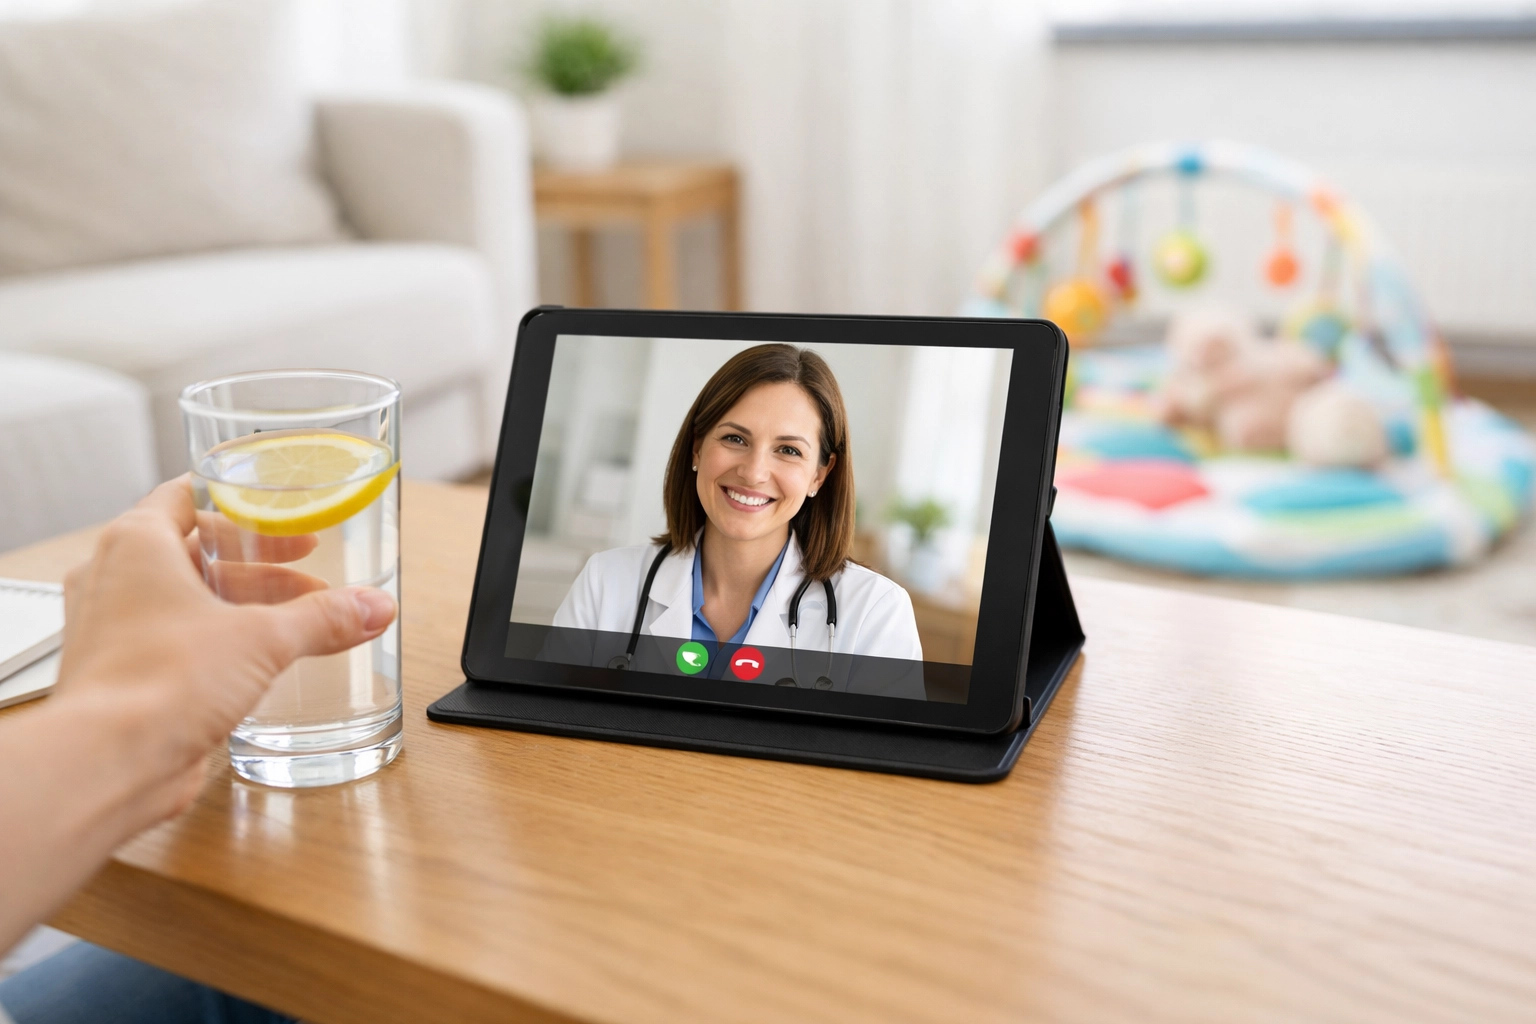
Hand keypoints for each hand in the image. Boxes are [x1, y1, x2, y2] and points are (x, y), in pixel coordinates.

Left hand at [57, 476, 395, 824]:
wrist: (108, 762)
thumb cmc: (159, 681)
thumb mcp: (263, 639)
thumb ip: (323, 619)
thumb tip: (373, 607)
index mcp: (136, 544)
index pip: (184, 496)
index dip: (236, 499)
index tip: (277, 507)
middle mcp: (112, 578)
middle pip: (195, 550)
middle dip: (257, 560)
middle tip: (305, 563)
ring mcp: (110, 628)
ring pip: (185, 598)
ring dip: (242, 603)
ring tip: (297, 617)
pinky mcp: (120, 673)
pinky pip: (174, 640)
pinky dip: (217, 640)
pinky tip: (258, 660)